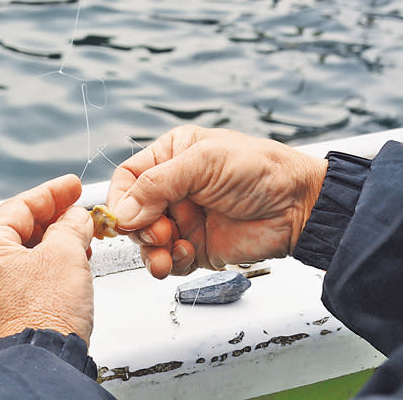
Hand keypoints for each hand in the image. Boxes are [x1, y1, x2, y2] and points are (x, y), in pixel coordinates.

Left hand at [0, 174, 93, 350]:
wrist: (41, 366)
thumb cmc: (43, 318)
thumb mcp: (65, 254)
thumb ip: (71, 225)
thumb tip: (76, 218)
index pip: (18, 208)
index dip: (51, 193)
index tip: (71, 186)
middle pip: (18, 233)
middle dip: (54, 222)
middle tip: (79, 214)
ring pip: (21, 259)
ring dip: (53, 247)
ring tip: (81, 244)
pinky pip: (21, 283)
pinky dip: (45, 272)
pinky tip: (66, 272)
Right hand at [107, 126, 327, 278]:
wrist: (300, 208)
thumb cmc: (260, 171)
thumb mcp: (204, 163)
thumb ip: (158, 184)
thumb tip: (123, 214)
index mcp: (172, 157)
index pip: (128, 178)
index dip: (120, 199)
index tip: (122, 218)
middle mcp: (174, 188)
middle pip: (133, 214)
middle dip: (141, 228)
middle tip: (160, 232)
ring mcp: (183, 219)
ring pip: (146, 241)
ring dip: (152, 251)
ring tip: (170, 250)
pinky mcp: (195, 246)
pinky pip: (168, 260)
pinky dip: (171, 262)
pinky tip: (188, 253)